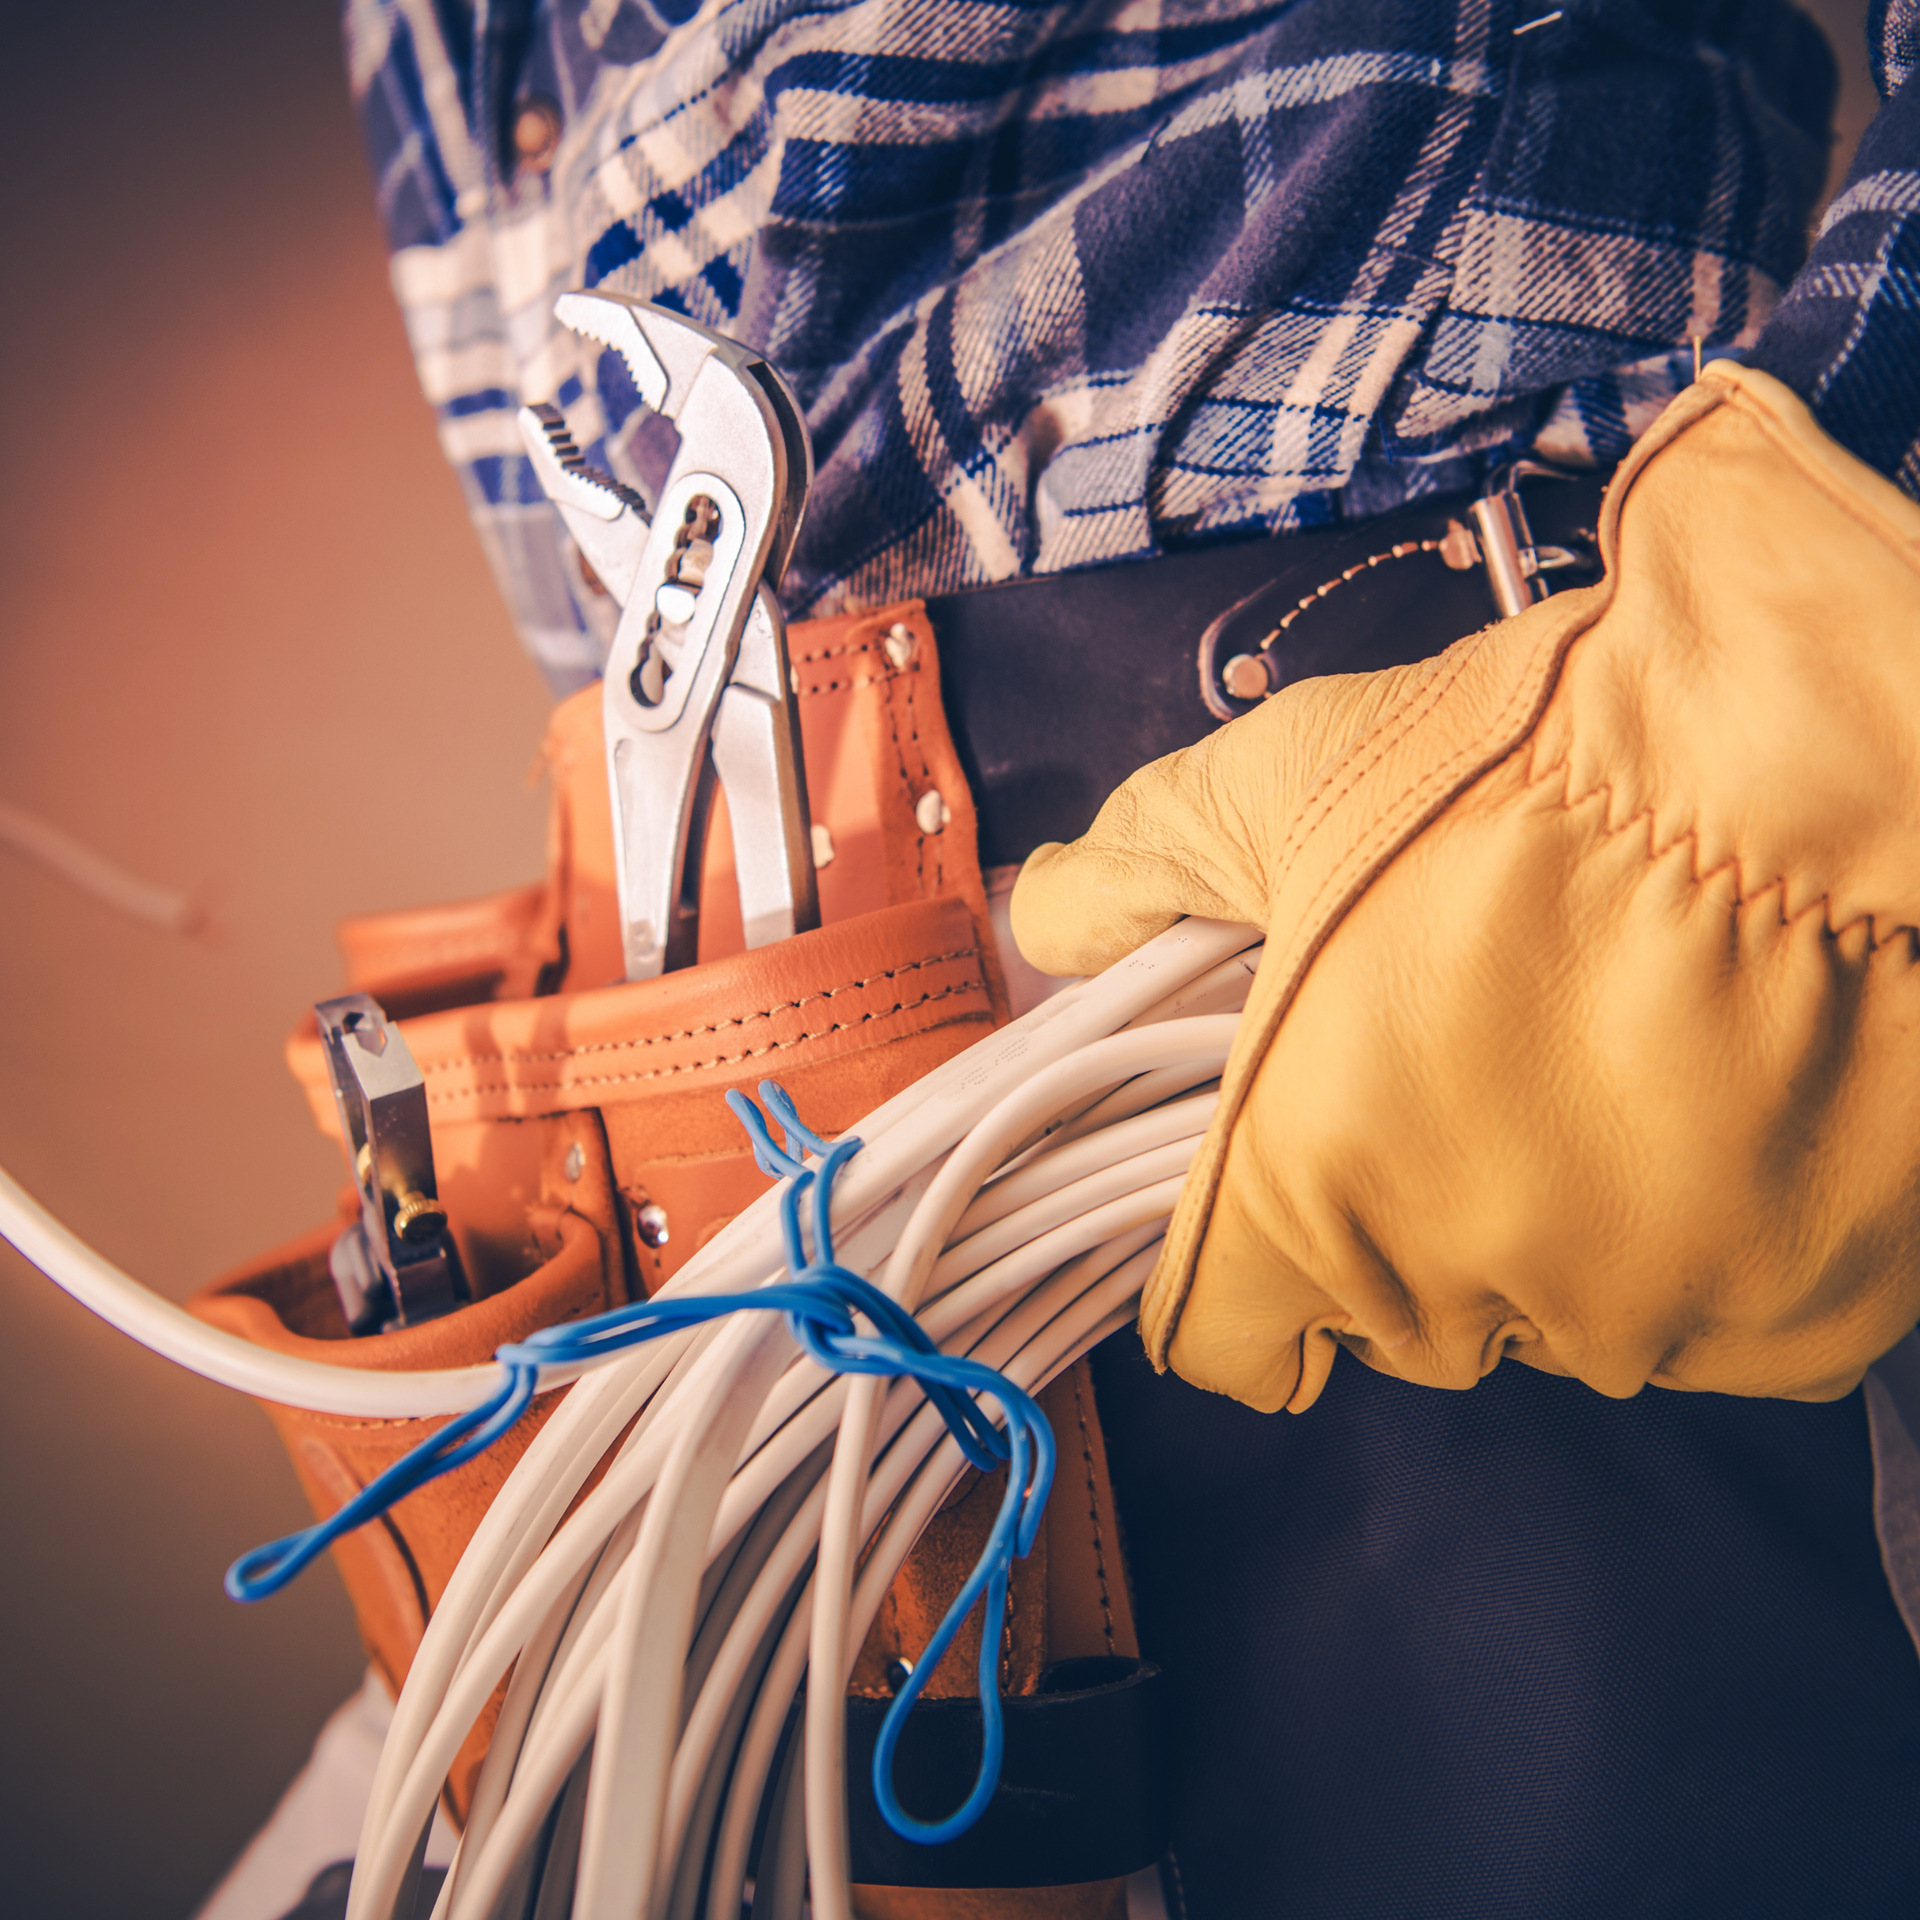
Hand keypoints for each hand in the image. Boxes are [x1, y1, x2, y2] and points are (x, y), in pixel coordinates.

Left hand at [1013, 365, 1919, 1411]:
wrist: (1813, 757)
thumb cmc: (1528, 765)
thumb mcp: (1284, 783)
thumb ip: (1139, 866)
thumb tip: (1046, 917)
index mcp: (1305, 1194)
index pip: (1219, 1331)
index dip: (1229, 1261)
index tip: (1267, 1187)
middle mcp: (1469, 1293)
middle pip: (1392, 1312)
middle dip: (1396, 1209)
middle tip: (1460, 1052)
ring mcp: (1647, 1321)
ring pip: (1557, 1313)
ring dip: (1559, 1219)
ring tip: (1603, 1050)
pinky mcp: (1804, 1323)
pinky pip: (1712, 1317)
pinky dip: (1701, 1236)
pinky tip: (1717, 1098)